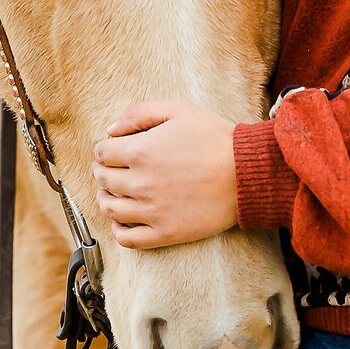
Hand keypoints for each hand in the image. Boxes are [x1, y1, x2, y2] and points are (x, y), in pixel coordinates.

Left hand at [92, 99, 239, 249]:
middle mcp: (140, 183)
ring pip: (110, 209)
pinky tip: (122, 221)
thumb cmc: (216, 138)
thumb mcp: (179, 109)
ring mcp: (151, 211)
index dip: (104, 149)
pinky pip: (128, 238)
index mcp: (140, 151)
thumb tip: (110, 130)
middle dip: (102, 171)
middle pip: (103, 179)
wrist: (247, 173)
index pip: (102, 153)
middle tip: (110, 169)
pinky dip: (117, 231)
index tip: (112, 150)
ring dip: (105, 198)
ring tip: (111, 193)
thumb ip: (140, 113)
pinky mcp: (165, 232)